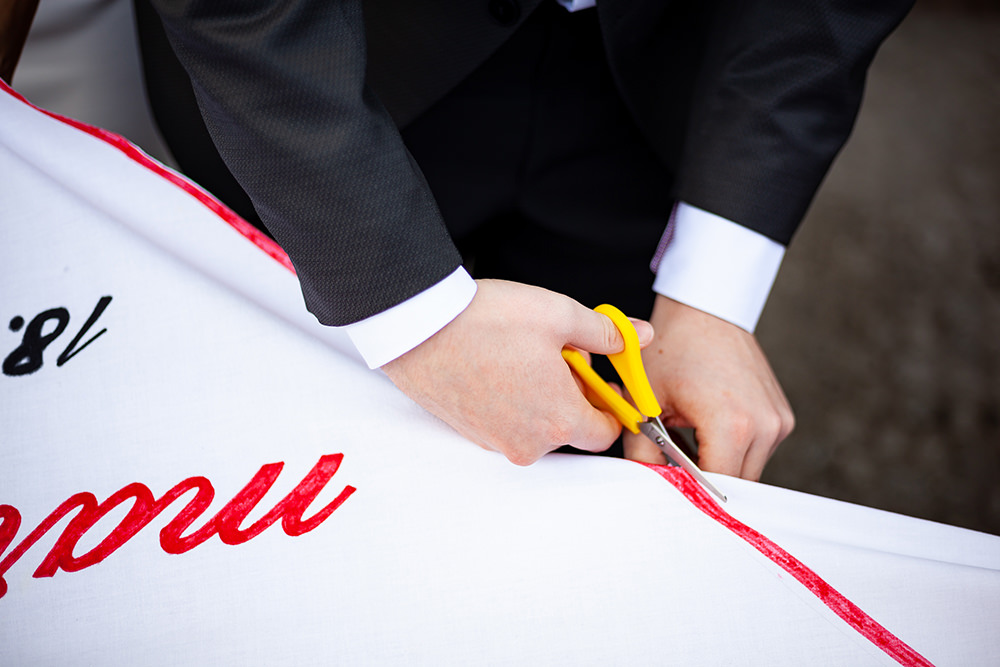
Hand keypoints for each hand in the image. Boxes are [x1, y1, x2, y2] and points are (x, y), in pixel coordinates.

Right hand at [382, 279, 653, 464]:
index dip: (611, 404)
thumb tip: (641, 336)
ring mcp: (496, 442)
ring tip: (523, 356)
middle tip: (559, 355)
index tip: (604, 378)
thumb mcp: (559, 315)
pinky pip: (507, 424)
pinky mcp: (471, 434)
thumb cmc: (487, 321)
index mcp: (560, 420)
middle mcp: (529, 442)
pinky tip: (499, 366)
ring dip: (541, 398)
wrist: (417, 329)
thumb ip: (607, 333)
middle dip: (573, 396)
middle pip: (570, 429)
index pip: (607, 432)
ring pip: (537, 426)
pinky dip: (512, 402)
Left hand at [623, 295, 793, 480]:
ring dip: (718, 465)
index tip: (667, 489)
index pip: (714, 487)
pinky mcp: (783, 417)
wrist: (706, 310)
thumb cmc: (672, 348)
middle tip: (670, 463)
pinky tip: (706, 428)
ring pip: (746, 471)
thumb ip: (642, 451)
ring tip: (687, 439)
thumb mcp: (646, 401)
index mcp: (732, 425)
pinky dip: (731, 449)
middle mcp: (765, 426)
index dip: (688, 493)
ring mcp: (779, 422)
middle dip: (701, 481)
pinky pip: (756, 451)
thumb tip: (645, 486)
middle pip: (734, 485)